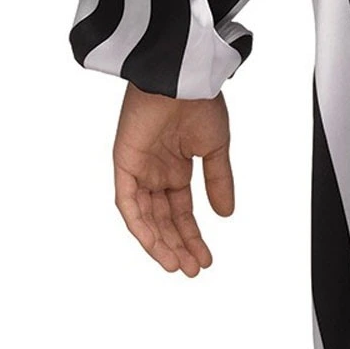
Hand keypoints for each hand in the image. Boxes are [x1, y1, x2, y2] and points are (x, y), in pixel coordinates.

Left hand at [111, 84, 233, 275]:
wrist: (182, 79)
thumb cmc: (199, 102)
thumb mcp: (216, 149)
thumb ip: (218, 182)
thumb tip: (225, 214)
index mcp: (176, 167)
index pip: (181, 212)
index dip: (192, 236)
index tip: (206, 259)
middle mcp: (155, 172)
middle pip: (163, 219)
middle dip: (177, 245)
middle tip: (192, 269)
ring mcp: (139, 169)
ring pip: (145, 217)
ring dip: (159, 243)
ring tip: (177, 265)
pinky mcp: (124, 164)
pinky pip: (127, 203)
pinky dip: (140, 225)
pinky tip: (155, 244)